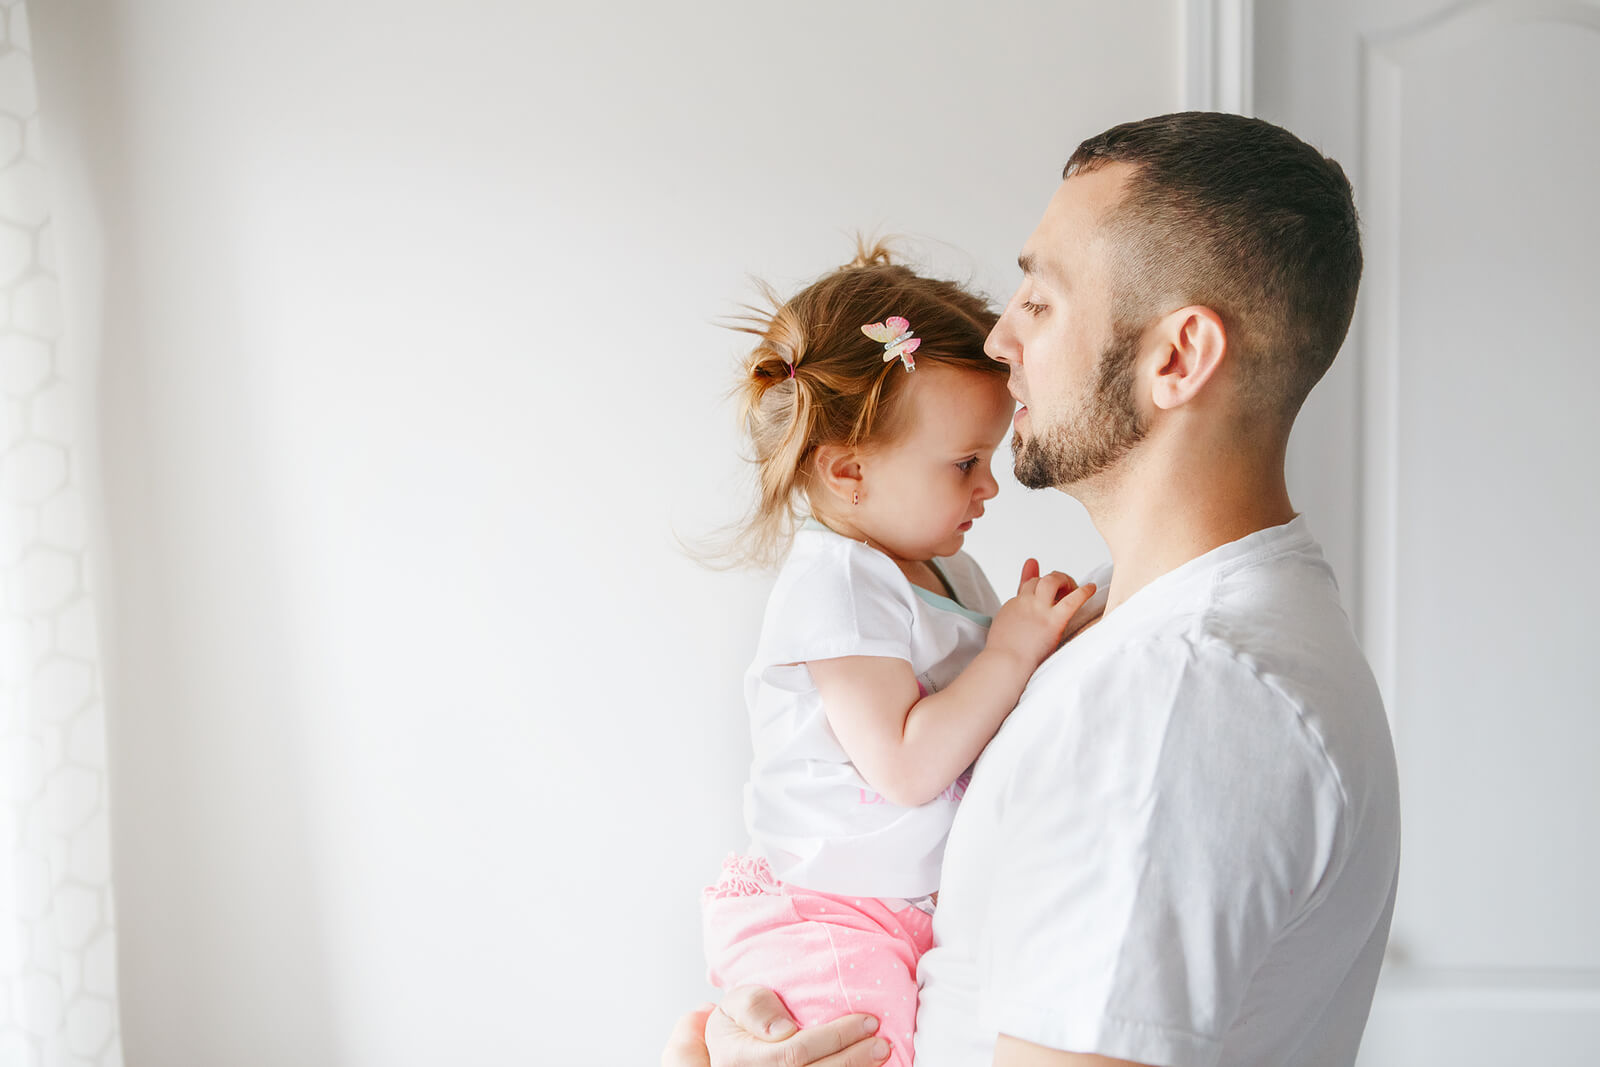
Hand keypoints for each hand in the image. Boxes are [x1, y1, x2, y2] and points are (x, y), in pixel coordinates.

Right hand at [665, 985, 889, 1066]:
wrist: (728, 1052)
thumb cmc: (740, 1023)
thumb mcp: (735, 1003)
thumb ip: (755, 1008)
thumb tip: (784, 1029)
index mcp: (743, 1058)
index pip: (795, 1051)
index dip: (835, 1038)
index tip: (866, 1020)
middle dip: (853, 1059)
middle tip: (882, 1042)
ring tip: (880, 1055)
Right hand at [985, 559, 1095, 671]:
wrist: (1004, 663)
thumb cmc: (1003, 654)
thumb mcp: (1003, 629)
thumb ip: (1012, 618)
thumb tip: (1021, 623)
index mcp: (1014, 605)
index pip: (1029, 585)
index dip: (1040, 586)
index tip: (1048, 593)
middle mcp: (1026, 602)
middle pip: (1040, 580)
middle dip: (1052, 580)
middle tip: (1062, 589)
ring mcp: (1040, 609)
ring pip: (1052, 581)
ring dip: (1064, 580)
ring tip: (1072, 588)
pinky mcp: (1054, 621)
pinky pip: (1072, 600)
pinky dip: (1083, 592)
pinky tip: (1091, 589)